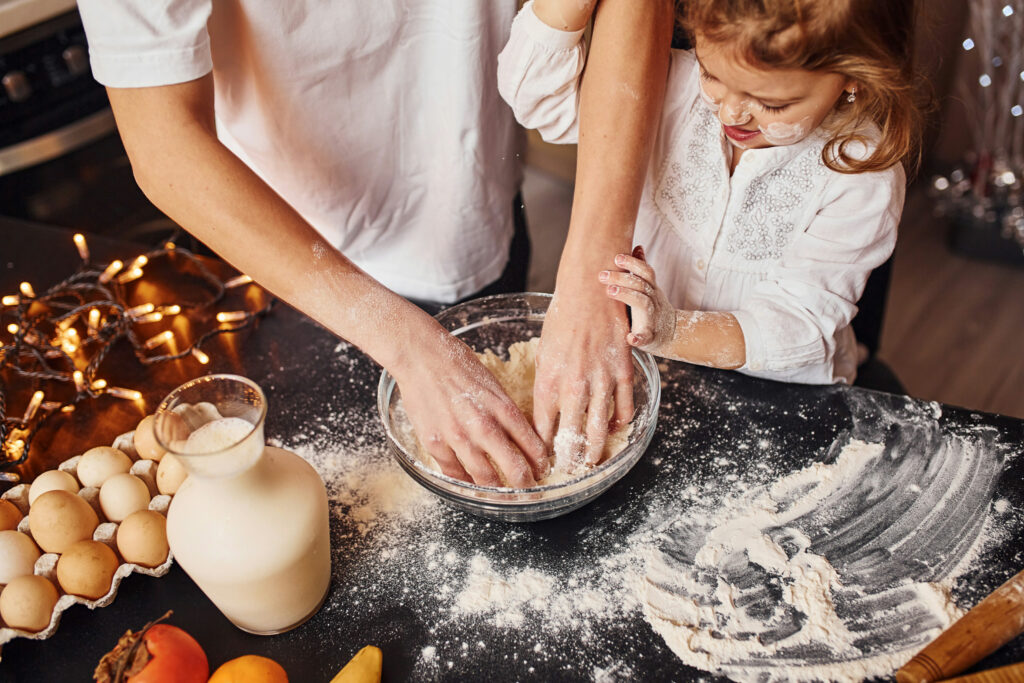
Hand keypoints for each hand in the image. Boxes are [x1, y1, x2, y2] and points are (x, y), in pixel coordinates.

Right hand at [393, 325, 548, 487]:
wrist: (421, 356)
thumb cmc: (457, 363)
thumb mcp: (492, 384)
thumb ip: (505, 411)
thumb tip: (518, 435)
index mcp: (503, 408)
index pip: (533, 446)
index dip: (541, 465)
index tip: (542, 472)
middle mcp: (484, 426)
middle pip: (515, 469)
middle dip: (526, 486)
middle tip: (529, 492)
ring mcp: (459, 438)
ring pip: (486, 478)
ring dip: (497, 491)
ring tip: (502, 495)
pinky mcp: (436, 444)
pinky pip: (455, 474)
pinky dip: (466, 484)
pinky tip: (473, 486)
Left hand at [534, 278, 633, 466]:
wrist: (590, 290)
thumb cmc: (562, 318)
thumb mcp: (544, 352)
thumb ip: (547, 383)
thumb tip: (548, 408)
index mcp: (548, 381)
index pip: (542, 428)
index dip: (542, 447)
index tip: (542, 459)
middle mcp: (573, 386)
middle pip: (570, 436)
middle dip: (568, 459)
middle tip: (568, 471)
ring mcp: (601, 381)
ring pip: (598, 429)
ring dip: (594, 450)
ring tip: (591, 463)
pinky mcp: (623, 373)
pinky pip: (623, 408)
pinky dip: (618, 423)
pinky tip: (612, 427)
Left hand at [601, 245, 675, 354]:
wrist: (671, 334)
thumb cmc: (653, 307)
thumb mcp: (650, 287)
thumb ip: (641, 270)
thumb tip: (638, 247)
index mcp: (651, 288)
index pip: (645, 271)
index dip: (632, 263)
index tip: (616, 257)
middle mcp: (653, 300)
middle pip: (640, 284)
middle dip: (622, 278)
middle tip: (602, 275)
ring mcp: (652, 317)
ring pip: (643, 303)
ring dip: (627, 296)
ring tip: (610, 291)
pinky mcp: (649, 336)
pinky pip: (645, 336)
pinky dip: (637, 337)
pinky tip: (629, 338)